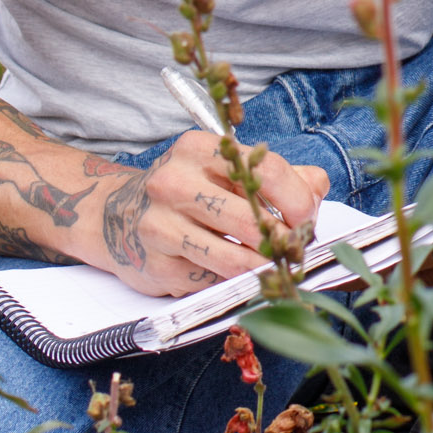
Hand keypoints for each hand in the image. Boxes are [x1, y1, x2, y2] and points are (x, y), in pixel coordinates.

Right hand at [98, 132, 328, 297]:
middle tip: (297, 252)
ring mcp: (160, 225)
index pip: (266, 170)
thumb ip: (280, 176)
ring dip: (265, 269)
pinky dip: (233, 282)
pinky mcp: (155, 265)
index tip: (308, 221)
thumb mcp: (228, 171)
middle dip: (285, 243)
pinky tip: (236, 274)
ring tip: (278, 267)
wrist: (117, 216)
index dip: (298, 201)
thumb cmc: (188, 192)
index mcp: (200, 149)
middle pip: (251, 221)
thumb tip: (315, 191)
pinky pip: (212, 281)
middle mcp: (174, 183)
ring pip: (233, 259)